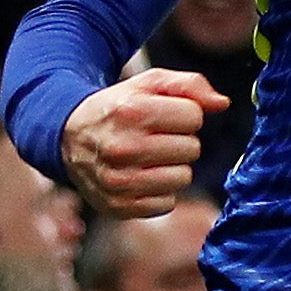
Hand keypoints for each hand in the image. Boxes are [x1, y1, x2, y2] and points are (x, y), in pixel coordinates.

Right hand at [63, 71, 224, 216]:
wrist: (68, 138)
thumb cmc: (119, 108)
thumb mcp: (148, 84)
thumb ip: (189, 85)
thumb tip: (222, 104)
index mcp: (132, 111)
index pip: (194, 117)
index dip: (183, 115)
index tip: (163, 116)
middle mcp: (124, 147)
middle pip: (192, 149)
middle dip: (179, 141)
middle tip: (154, 138)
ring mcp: (119, 180)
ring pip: (183, 178)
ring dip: (172, 167)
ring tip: (147, 158)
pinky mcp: (119, 207)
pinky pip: (167, 202)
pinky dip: (158, 191)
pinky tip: (139, 177)